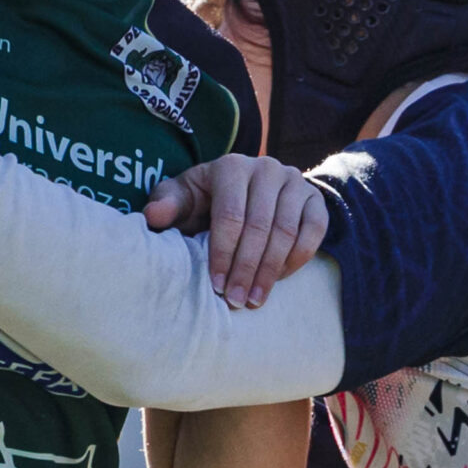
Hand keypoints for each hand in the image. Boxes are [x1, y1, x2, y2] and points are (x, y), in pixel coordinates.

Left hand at [144, 156, 330, 308]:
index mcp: (231, 166)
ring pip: (287, 231)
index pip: (230, 216)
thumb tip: (153, 216)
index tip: (217, 286)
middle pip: (259, 226)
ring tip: (256, 299)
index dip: (223, 254)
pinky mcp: (315, 198)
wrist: (247, 189)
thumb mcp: (182, 198)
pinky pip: (314, 231)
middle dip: (246, 269)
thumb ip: (166, 205)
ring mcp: (294, 181)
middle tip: (237, 301)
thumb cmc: (205, 199)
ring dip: (271, 270)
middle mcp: (266, 168)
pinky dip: (298, 259)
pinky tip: (279, 280)